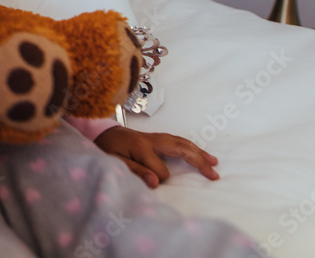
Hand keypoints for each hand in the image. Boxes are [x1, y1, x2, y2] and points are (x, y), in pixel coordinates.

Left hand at [94, 126, 218, 188]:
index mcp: (141, 147)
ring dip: (198, 152)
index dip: (158, 180)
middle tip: (214, 175)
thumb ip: (135, 172)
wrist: (99, 132)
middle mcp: (152, 139)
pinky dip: (191, 146)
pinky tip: (198, 152)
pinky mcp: (156, 136)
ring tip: (214, 162)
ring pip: (182, 143)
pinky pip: (178, 140)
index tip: (149, 183)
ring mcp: (155, 136)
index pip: (161, 171)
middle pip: (181, 149)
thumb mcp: (115, 162)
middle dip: (198, 162)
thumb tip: (157, 182)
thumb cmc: (106, 148)